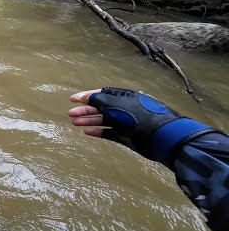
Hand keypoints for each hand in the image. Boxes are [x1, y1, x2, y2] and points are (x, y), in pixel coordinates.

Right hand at [68, 87, 215, 166]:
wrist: (159, 136)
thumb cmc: (137, 116)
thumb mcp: (115, 105)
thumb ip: (98, 100)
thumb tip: (85, 98)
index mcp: (124, 96)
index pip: (102, 94)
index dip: (87, 96)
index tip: (73, 100)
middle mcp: (124, 108)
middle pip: (100, 107)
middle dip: (85, 110)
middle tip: (70, 113)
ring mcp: (125, 122)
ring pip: (103, 120)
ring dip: (89, 120)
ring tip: (74, 122)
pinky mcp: (126, 136)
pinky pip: (109, 132)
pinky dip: (98, 131)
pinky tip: (87, 131)